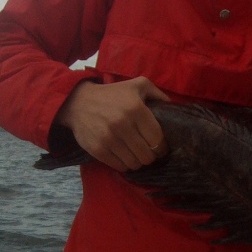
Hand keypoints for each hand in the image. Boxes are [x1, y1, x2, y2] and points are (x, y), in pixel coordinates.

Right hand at [55, 77, 170, 171]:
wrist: (78, 102)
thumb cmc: (112, 94)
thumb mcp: (138, 85)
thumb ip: (158, 93)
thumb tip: (173, 106)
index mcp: (136, 109)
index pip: (157, 139)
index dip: (162, 147)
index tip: (161, 147)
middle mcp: (123, 125)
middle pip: (147, 155)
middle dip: (152, 156)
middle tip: (149, 152)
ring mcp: (109, 139)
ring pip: (135, 163)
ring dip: (139, 162)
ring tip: (138, 155)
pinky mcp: (98, 149)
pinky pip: (120, 166)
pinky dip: (125, 165)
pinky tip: (125, 157)